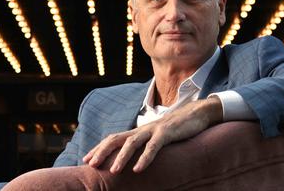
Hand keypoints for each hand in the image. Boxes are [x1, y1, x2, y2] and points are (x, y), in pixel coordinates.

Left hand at [82, 97, 222, 173]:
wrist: (196, 113)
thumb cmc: (176, 129)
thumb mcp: (157, 138)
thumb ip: (145, 146)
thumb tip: (134, 160)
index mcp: (138, 132)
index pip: (113, 139)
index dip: (100, 148)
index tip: (87, 159)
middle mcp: (142, 130)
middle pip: (116, 138)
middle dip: (102, 151)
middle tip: (91, 164)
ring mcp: (153, 130)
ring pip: (132, 143)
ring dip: (121, 157)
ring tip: (113, 171)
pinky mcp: (167, 133)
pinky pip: (153, 147)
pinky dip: (145, 158)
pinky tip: (138, 170)